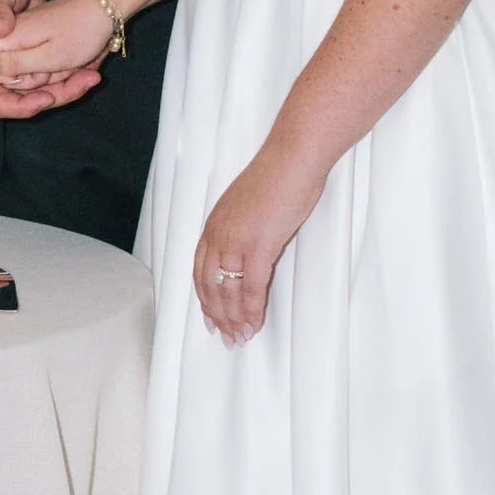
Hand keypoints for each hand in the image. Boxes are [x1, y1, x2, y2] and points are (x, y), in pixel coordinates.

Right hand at [0, 0, 112, 117]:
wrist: (101, 1)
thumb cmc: (76, 23)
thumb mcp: (46, 50)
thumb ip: (11, 62)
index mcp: (1, 50)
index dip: (16, 105)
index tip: (44, 98)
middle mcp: (10, 55)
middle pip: (23, 95)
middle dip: (49, 91)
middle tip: (72, 73)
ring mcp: (26, 54)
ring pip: (41, 88)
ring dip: (64, 84)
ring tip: (86, 69)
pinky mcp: (40, 53)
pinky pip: (52, 76)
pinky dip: (68, 75)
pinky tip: (88, 68)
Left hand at [193, 140, 325, 344]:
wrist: (293, 157)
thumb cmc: (278, 176)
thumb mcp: (248, 205)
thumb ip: (242, 229)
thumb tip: (248, 251)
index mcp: (214, 224)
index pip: (200, 270)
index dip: (204, 298)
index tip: (210, 317)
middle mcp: (218, 234)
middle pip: (209, 286)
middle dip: (217, 315)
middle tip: (226, 337)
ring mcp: (236, 241)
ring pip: (228, 291)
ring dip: (234, 318)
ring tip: (241, 337)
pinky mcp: (259, 245)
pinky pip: (252, 287)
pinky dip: (252, 309)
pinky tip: (255, 323)